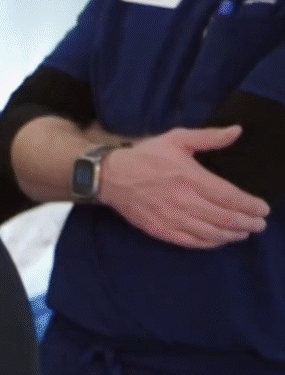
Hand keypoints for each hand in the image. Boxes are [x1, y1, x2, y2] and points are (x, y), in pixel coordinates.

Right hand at [98, 128, 268, 248]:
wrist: (110, 177)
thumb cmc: (146, 156)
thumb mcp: (177, 139)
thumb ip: (209, 137)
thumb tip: (237, 131)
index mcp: (191, 178)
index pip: (229, 196)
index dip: (250, 205)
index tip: (263, 209)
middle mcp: (184, 201)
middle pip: (224, 217)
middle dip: (246, 222)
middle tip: (259, 225)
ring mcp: (172, 219)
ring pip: (210, 233)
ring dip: (231, 235)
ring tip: (244, 233)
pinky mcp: (161, 230)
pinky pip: (191, 241)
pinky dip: (210, 243)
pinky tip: (219, 240)